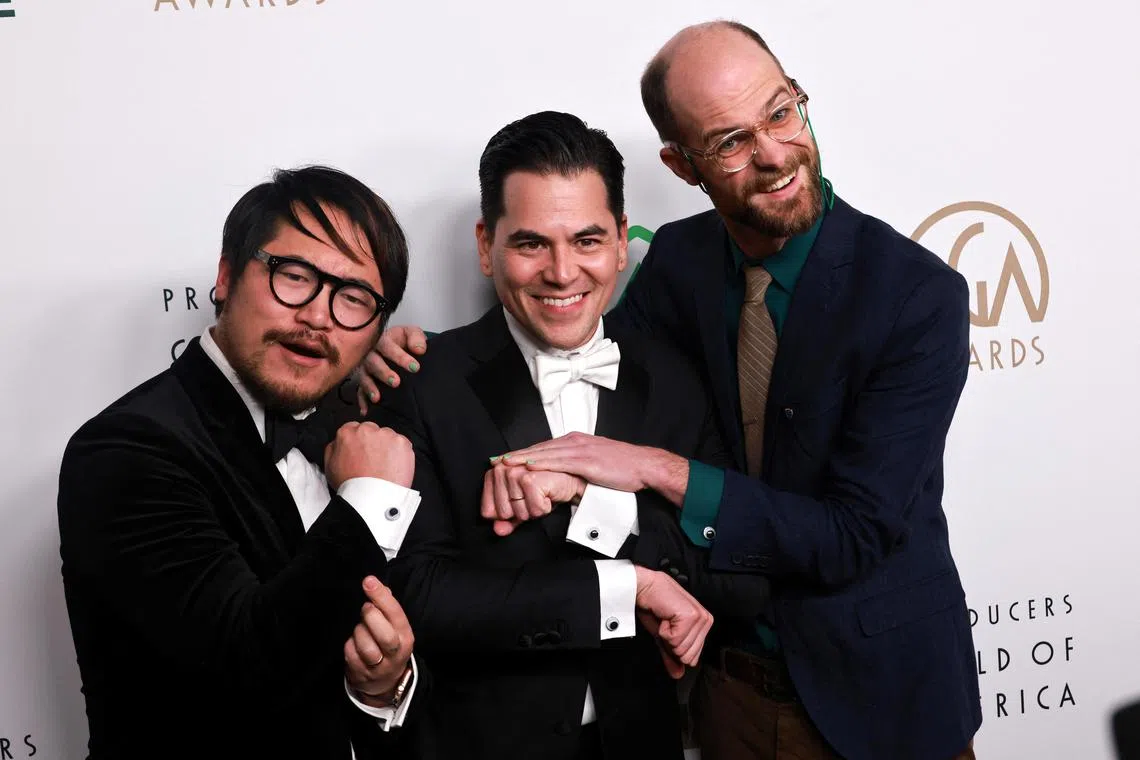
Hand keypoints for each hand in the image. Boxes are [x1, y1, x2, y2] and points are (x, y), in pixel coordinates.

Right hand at [324, 421, 413, 490]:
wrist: (372, 498)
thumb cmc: (351, 486)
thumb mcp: (330, 466)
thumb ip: (333, 448)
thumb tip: (338, 442)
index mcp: (347, 433)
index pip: (353, 428)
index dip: (358, 442)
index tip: (362, 451)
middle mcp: (367, 430)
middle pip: (371, 430)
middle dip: (373, 442)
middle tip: (373, 461)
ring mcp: (386, 435)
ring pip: (387, 436)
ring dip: (387, 446)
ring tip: (384, 466)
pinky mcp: (402, 443)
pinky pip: (402, 444)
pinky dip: (400, 453)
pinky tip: (393, 466)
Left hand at [344, 576, 414, 705]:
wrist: (384, 681)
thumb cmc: (388, 646)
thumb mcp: (394, 628)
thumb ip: (388, 608)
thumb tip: (381, 587)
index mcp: (405, 637)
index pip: (396, 614)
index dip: (381, 597)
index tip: (368, 581)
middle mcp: (395, 653)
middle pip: (383, 634)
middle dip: (370, 616)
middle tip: (366, 609)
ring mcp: (378, 667)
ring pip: (365, 646)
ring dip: (359, 632)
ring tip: (361, 629)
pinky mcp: (361, 674)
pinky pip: (350, 653)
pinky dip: (350, 644)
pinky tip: (355, 643)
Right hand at [355, 325, 428, 413]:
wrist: (395, 344)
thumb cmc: (402, 340)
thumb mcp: (411, 334)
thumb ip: (416, 338)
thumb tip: (419, 350)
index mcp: (382, 340)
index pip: (389, 347)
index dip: (400, 357)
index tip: (415, 367)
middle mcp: (370, 354)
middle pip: (373, 362)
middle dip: (384, 373)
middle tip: (396, 382)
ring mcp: (365, 368)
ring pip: (364, 377)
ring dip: (370, 387)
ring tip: (377, 398)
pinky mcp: (364, 380)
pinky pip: (359, 391)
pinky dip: (361, 401)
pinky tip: (365, 410)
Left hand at [480, 462, 585, 536]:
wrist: (569, 479)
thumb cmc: (544, 489)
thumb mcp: (521, 507)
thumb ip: (507, 521)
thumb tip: (498, 531)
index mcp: (493, 473)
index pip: (487, 512)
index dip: (506, 514)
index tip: (519, 501)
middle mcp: (501, 469)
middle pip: (503, 514)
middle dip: (521, 512)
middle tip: (532, 497)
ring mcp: (514, 473)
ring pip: (518, 513)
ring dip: (533, 510)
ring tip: (540, 495)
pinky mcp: (530, 479)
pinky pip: (533, 510)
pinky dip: (544, 508)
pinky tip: (548, 494)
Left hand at [498, 432, 689, 506]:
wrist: (644, 465)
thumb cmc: (622, 467)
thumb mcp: (594, 463)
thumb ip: (576, 467)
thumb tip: (562, 477)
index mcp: (574, 442)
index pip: (541, 448)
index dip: (520, 454)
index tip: (501, 460)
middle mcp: (573, 441)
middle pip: (537, 448)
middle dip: (515, 456)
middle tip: (493, 462)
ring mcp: (579, 449)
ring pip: (543, 453)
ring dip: (521, 458)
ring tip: (502, 463)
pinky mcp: (586, 459)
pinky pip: (558, 461)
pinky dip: (541, 462)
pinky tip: (527, 464)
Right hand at [634, 566, 712, 678]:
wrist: (642, 587)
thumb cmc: (652, 606)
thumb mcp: (663, 637)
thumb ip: (672, 655)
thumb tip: (679, 674)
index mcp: (702, 624)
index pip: (693, 657)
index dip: (675, 647)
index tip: (668, 629)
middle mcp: (705, 620)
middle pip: (688, 656)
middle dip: (670, 643)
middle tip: (666, 624)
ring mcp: (699, 617)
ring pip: (681, 649)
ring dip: (666, 635)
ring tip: (664, 618)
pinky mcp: (690, 616)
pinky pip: (675, 640)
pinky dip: (663, 630)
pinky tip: (664, 615)